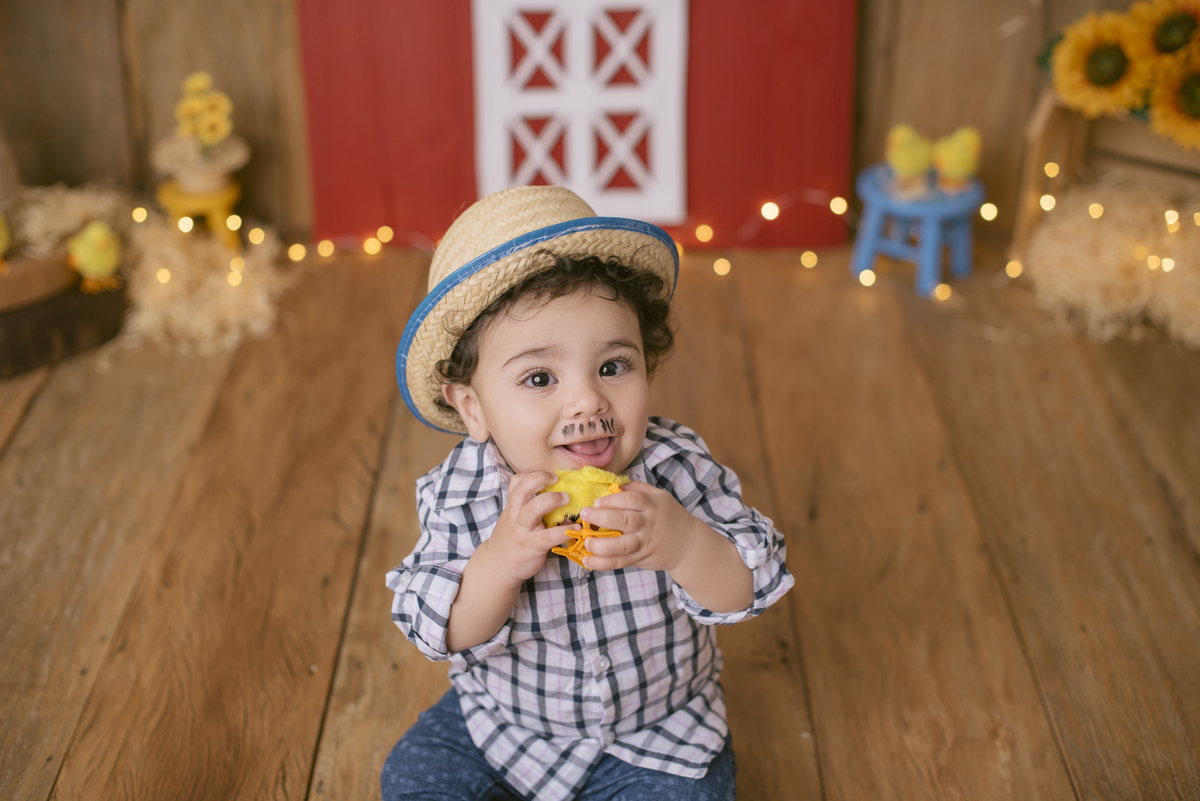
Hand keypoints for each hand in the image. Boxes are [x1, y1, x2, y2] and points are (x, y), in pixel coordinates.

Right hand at [488, 471, 579, 584]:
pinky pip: (547, 536)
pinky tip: (575, 529)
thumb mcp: (515, 518)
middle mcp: (515, 515)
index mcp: (513, 506)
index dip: (532, 475)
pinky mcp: (531, 546)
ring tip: (567, 499)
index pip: (516, 482)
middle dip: (540, 480)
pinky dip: (563, 531)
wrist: (498, 565)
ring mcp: (522, 531)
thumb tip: (561, 496)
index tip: (550, 477)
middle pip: (521, 490)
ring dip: (551, 500)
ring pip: (532, 510)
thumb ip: (531, 507)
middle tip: (557, 480)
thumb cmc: (512, 538)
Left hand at [577, 481, 698, 572]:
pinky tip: (588, 560)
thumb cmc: (668, 516)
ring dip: (602, 545)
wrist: (688, 543)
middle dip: (601, 518)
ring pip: (622, 546)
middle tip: (584, 515)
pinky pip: (620, 562)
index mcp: (652, 505)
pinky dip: (603, 563)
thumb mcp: (659, 496)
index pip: (631, 500)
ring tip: (586, 542)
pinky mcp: (640, 558)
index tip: (596, 502)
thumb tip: (614, 485)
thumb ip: (637, 489)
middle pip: (625, 520)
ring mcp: (644, 543)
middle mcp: (648, 524)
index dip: (612, 500)